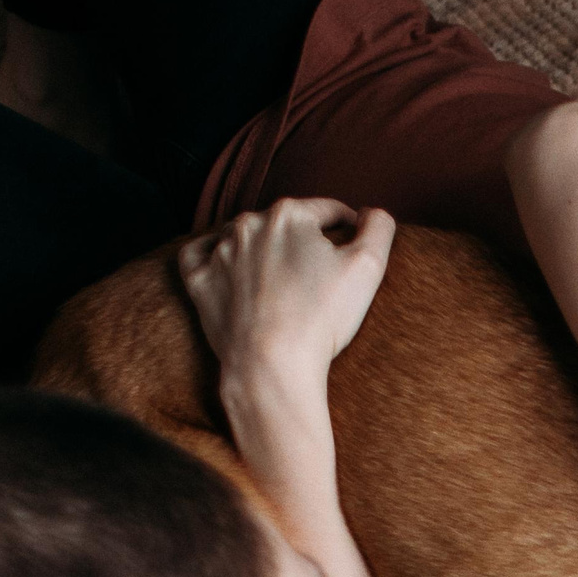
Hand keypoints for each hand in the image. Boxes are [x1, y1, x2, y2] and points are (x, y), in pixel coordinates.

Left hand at [177, 198, 396, 406]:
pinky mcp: (200, 282)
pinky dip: (211, 255)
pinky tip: (225, 264)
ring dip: (263, 249)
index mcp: (290, 214)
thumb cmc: (321, 317)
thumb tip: (370, 213)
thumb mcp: (369, 266)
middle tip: (321, 270)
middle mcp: (250, 224)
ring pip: (245, 237)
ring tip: (281, 277)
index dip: (348, 225)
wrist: (271, 365)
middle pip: (286, 224)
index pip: (328, 210)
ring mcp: (220, 252)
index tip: (354, 245)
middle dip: (304, 240)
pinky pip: (198, 256)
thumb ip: (379, 226)